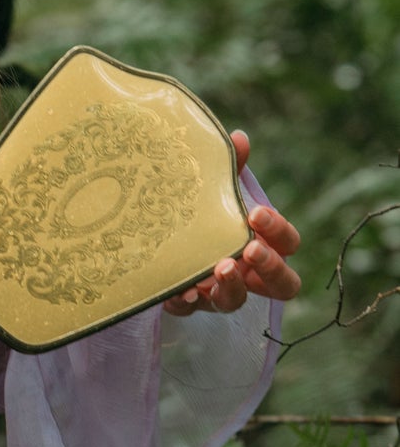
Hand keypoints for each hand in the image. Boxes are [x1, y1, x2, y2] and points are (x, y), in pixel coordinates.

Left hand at [163, 129, 301, 316]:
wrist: (158, 233)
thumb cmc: (202, 211)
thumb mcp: (215, 189)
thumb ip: (230, 168)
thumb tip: (238, 137)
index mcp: (263, 243)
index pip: (289, 244)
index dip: (279, 230)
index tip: (255, 213)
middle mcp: (248, 274)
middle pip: (283, 285)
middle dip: (270, 267)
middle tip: (250, 248)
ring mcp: (219, 292)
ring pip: (236, 303)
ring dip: (232, 287)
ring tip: (219, 268)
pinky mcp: (187, 303)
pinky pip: (190, 310)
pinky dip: (186, 301)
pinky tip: (180, 291)